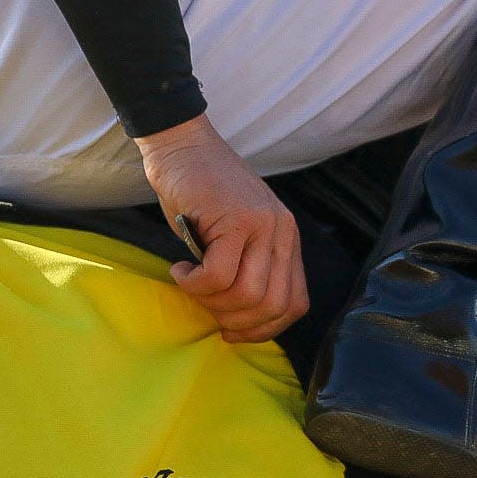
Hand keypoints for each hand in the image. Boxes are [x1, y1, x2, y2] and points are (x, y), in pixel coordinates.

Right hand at [135, 114, 308, 341]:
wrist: (183, 145)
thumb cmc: (201, 196)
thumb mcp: (237, 236)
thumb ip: (248, 269)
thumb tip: (239, 322)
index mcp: (288, 241)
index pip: (295, 305)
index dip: (265, 330)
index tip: (233, 332)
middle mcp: (282, 233)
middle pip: (272, 305)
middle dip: (236, 322)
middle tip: (206, 308)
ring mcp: (262, 224)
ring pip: (247, 294)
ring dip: (211, 302)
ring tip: (191, 284)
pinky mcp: (234, 219)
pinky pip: (218, 275)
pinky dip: (193, 284)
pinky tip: (180, 269)